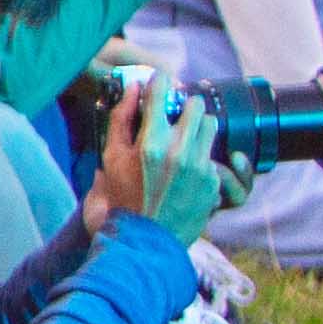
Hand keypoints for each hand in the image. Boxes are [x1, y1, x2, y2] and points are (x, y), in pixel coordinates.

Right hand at [92, 78, 234, 247]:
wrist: (141, 244)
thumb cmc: (120, 201)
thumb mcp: (109, 159)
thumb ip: (120, 120)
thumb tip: (131, 90)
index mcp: (151, 143)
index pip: (161, 93)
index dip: (160, 81)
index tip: (159, 79)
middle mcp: (180, 152)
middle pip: (196, 107)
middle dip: (184, 106)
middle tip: (174, 113)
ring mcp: (200, 169)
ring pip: (211, 128)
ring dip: (198, 127)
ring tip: (183, 138)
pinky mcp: (212, 185)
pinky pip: (212, 157)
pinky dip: (200, 158)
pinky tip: (185, 170)